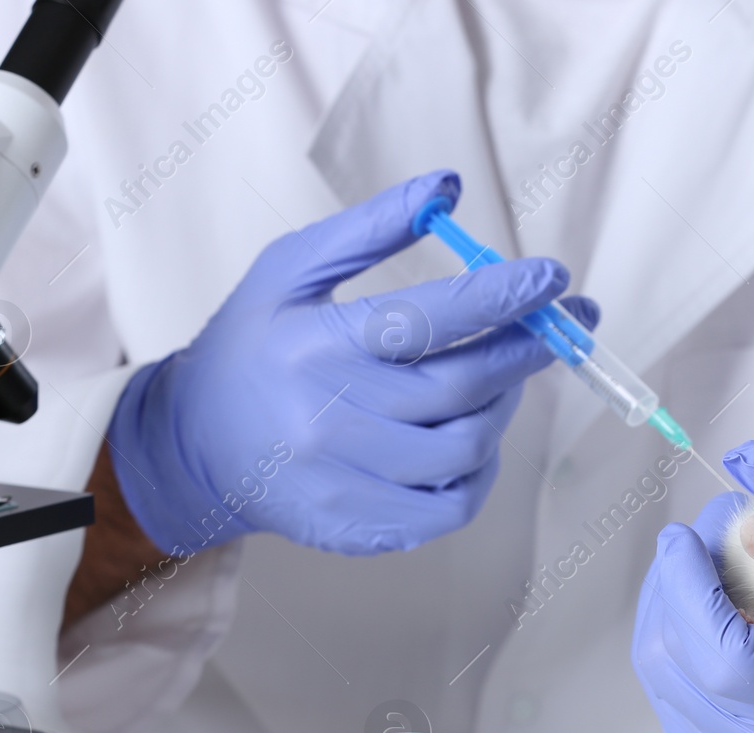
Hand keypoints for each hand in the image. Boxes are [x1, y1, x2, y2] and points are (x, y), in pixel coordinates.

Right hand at [106, 169, 595, 556]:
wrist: (194, 445)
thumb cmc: (256, 344)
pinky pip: (450, 508)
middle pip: (461, 388)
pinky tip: (474, 438)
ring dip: (503, 409)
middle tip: (558, 327)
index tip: (553, 278)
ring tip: (502, 381)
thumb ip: (370, 228)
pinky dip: (480, 471)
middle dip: (527, 351)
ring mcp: (343, 479)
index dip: (501, 297)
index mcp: (315, 345)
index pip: (427, 320)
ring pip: (465, 450)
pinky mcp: (356, 525)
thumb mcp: (290, 270)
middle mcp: (329, 417)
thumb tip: (449, 186)